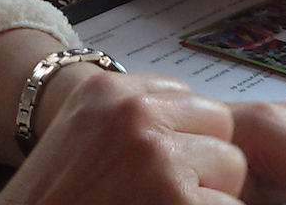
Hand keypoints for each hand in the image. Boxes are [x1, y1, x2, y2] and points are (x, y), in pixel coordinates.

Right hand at [0, 70, 247, 204]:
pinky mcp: (180, 202)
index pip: (186, 97)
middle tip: (161, 195)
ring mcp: (160, 159)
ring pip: (232, 168)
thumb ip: (131, 121)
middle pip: (218, 125)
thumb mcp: (80, 139)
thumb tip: (200, 126)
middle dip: (204, 164)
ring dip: (208, 197)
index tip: (154, 167)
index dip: (182, 139)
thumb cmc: (53, 201)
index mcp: (108, 91)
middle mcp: (135, 114)